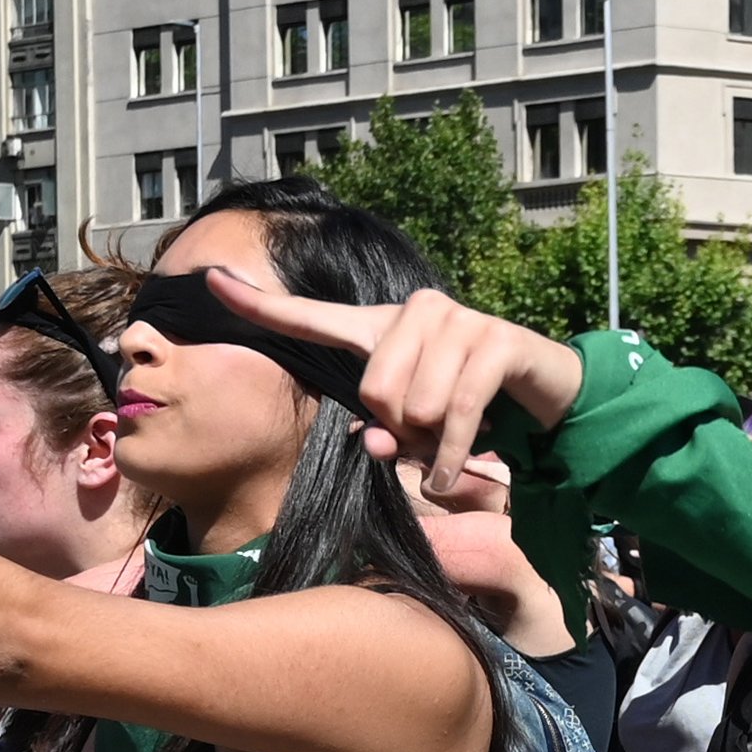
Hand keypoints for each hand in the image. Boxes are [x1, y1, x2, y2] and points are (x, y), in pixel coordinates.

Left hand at [182, 264, 579, 494]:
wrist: (544, 392)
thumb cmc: (467, 409)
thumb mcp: (415, 425)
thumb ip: (382, 433)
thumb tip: (373, 444)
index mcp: (383, 326)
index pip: (310, 316)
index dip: (259, 305)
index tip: (208, 280)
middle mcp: (417, 310)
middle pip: (374, 391)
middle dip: (401, 431)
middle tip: (426, 435)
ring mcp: (460, 319)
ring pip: (416, 406)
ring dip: (433, 444)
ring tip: (452, 440)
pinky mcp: (497, 339)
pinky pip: (457, 411)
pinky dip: (453, 455)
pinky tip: (453, 472)